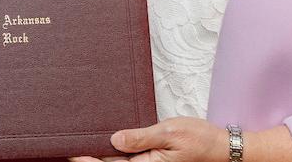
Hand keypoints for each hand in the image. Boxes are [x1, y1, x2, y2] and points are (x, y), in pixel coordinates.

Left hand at [70, 120, 291, 161]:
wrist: (222, 148)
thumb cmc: (200, 140)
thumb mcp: (171, 133)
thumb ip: (142, 138)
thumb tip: (114, 140)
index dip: (90, 160)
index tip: (72, 152)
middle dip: (92, 157)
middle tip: (69, 144)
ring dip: (103, 154)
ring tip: (83, 140)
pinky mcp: (153, 160)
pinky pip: (130, 158)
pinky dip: (116, 150)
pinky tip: (107, 140)